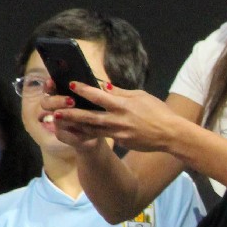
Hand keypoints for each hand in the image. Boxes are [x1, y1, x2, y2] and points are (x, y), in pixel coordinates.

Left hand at [51, 83, 186, 153]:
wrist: (170, 134)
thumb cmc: (158, 112)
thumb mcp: (141, 96)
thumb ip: (121, 92)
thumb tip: (103, 86)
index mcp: (123, 105)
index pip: (98, 96)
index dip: (83, 89)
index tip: (71, 84)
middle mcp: (118, 120)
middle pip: (89, 116)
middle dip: (71, 113)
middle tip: (55, 110)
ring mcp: (119, 133)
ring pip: (92, 129)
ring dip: (75, 125)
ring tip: (61, 121)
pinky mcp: (121, 141)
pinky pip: (103, 135)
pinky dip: (90, 132)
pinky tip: (79, 129)